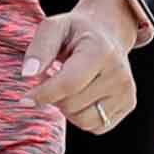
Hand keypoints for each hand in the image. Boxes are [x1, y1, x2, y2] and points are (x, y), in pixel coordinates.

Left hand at [25, 0, 145, 131]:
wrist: (108, 33)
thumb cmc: (76, 31)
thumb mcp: (54, 27)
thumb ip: (39, 48)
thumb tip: (28, 74)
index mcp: (101, 51)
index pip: (68, 84)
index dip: (43, 94)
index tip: (25, 98)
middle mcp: (119, 74)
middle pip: (72, 105)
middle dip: (54, 96)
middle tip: (53, 77)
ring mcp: (126, 91)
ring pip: (83, 120)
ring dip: (67, 108)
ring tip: (67, 86)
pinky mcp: (128, 104)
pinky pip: (95, 126)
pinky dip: (82, 115)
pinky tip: (81, 95)